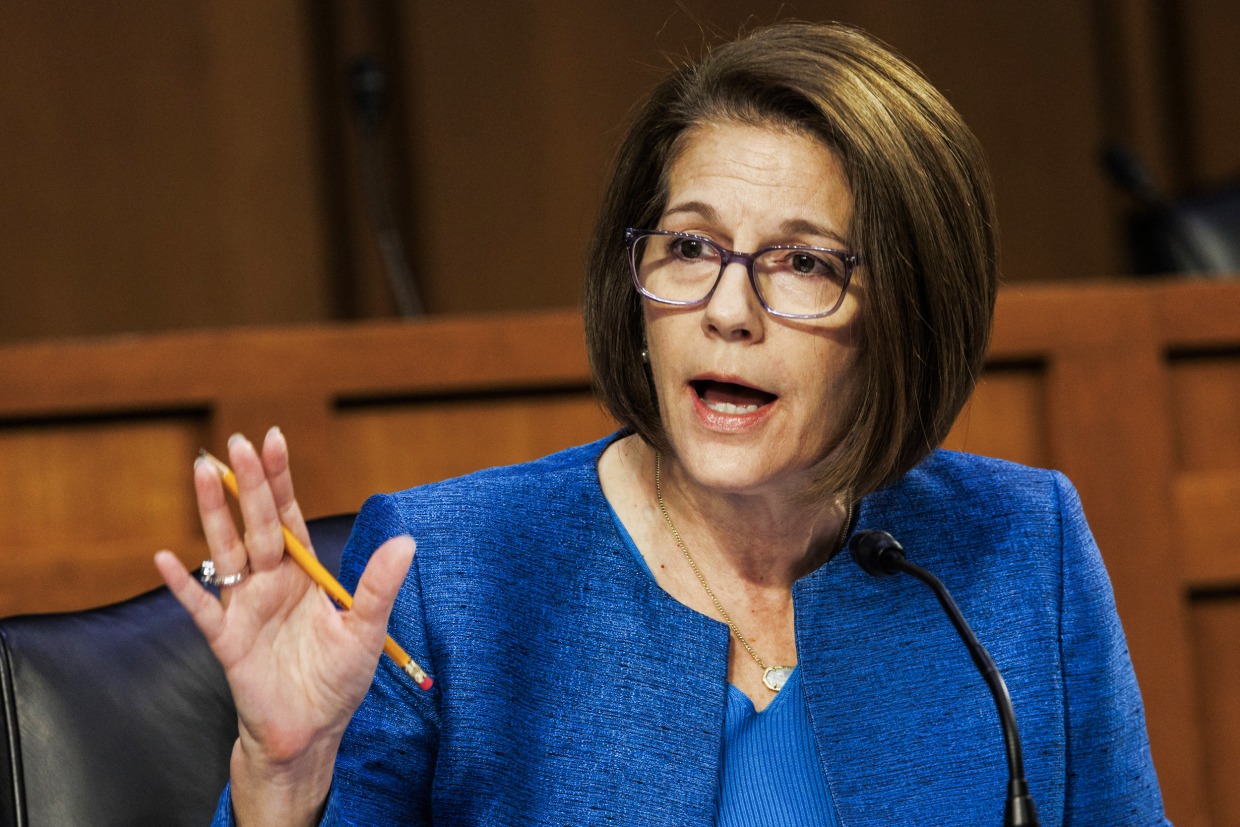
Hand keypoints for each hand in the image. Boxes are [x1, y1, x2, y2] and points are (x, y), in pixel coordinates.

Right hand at [155, 428, 413, 826]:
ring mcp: (244, 607)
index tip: (273, 439)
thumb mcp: (367, 630)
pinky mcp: (227, 640)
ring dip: (213, 513)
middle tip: (236, 442)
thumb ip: (380, 586)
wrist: (312, 731)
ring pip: (226, 550)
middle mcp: (269, 581)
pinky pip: (201, 607)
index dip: (279, 479)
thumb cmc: (338, 680)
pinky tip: (165, 558)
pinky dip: (183, 584)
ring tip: (200, 472)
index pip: (288, 515)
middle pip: (256, 523)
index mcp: (302, 573)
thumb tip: (406, 541)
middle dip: (246, 484)